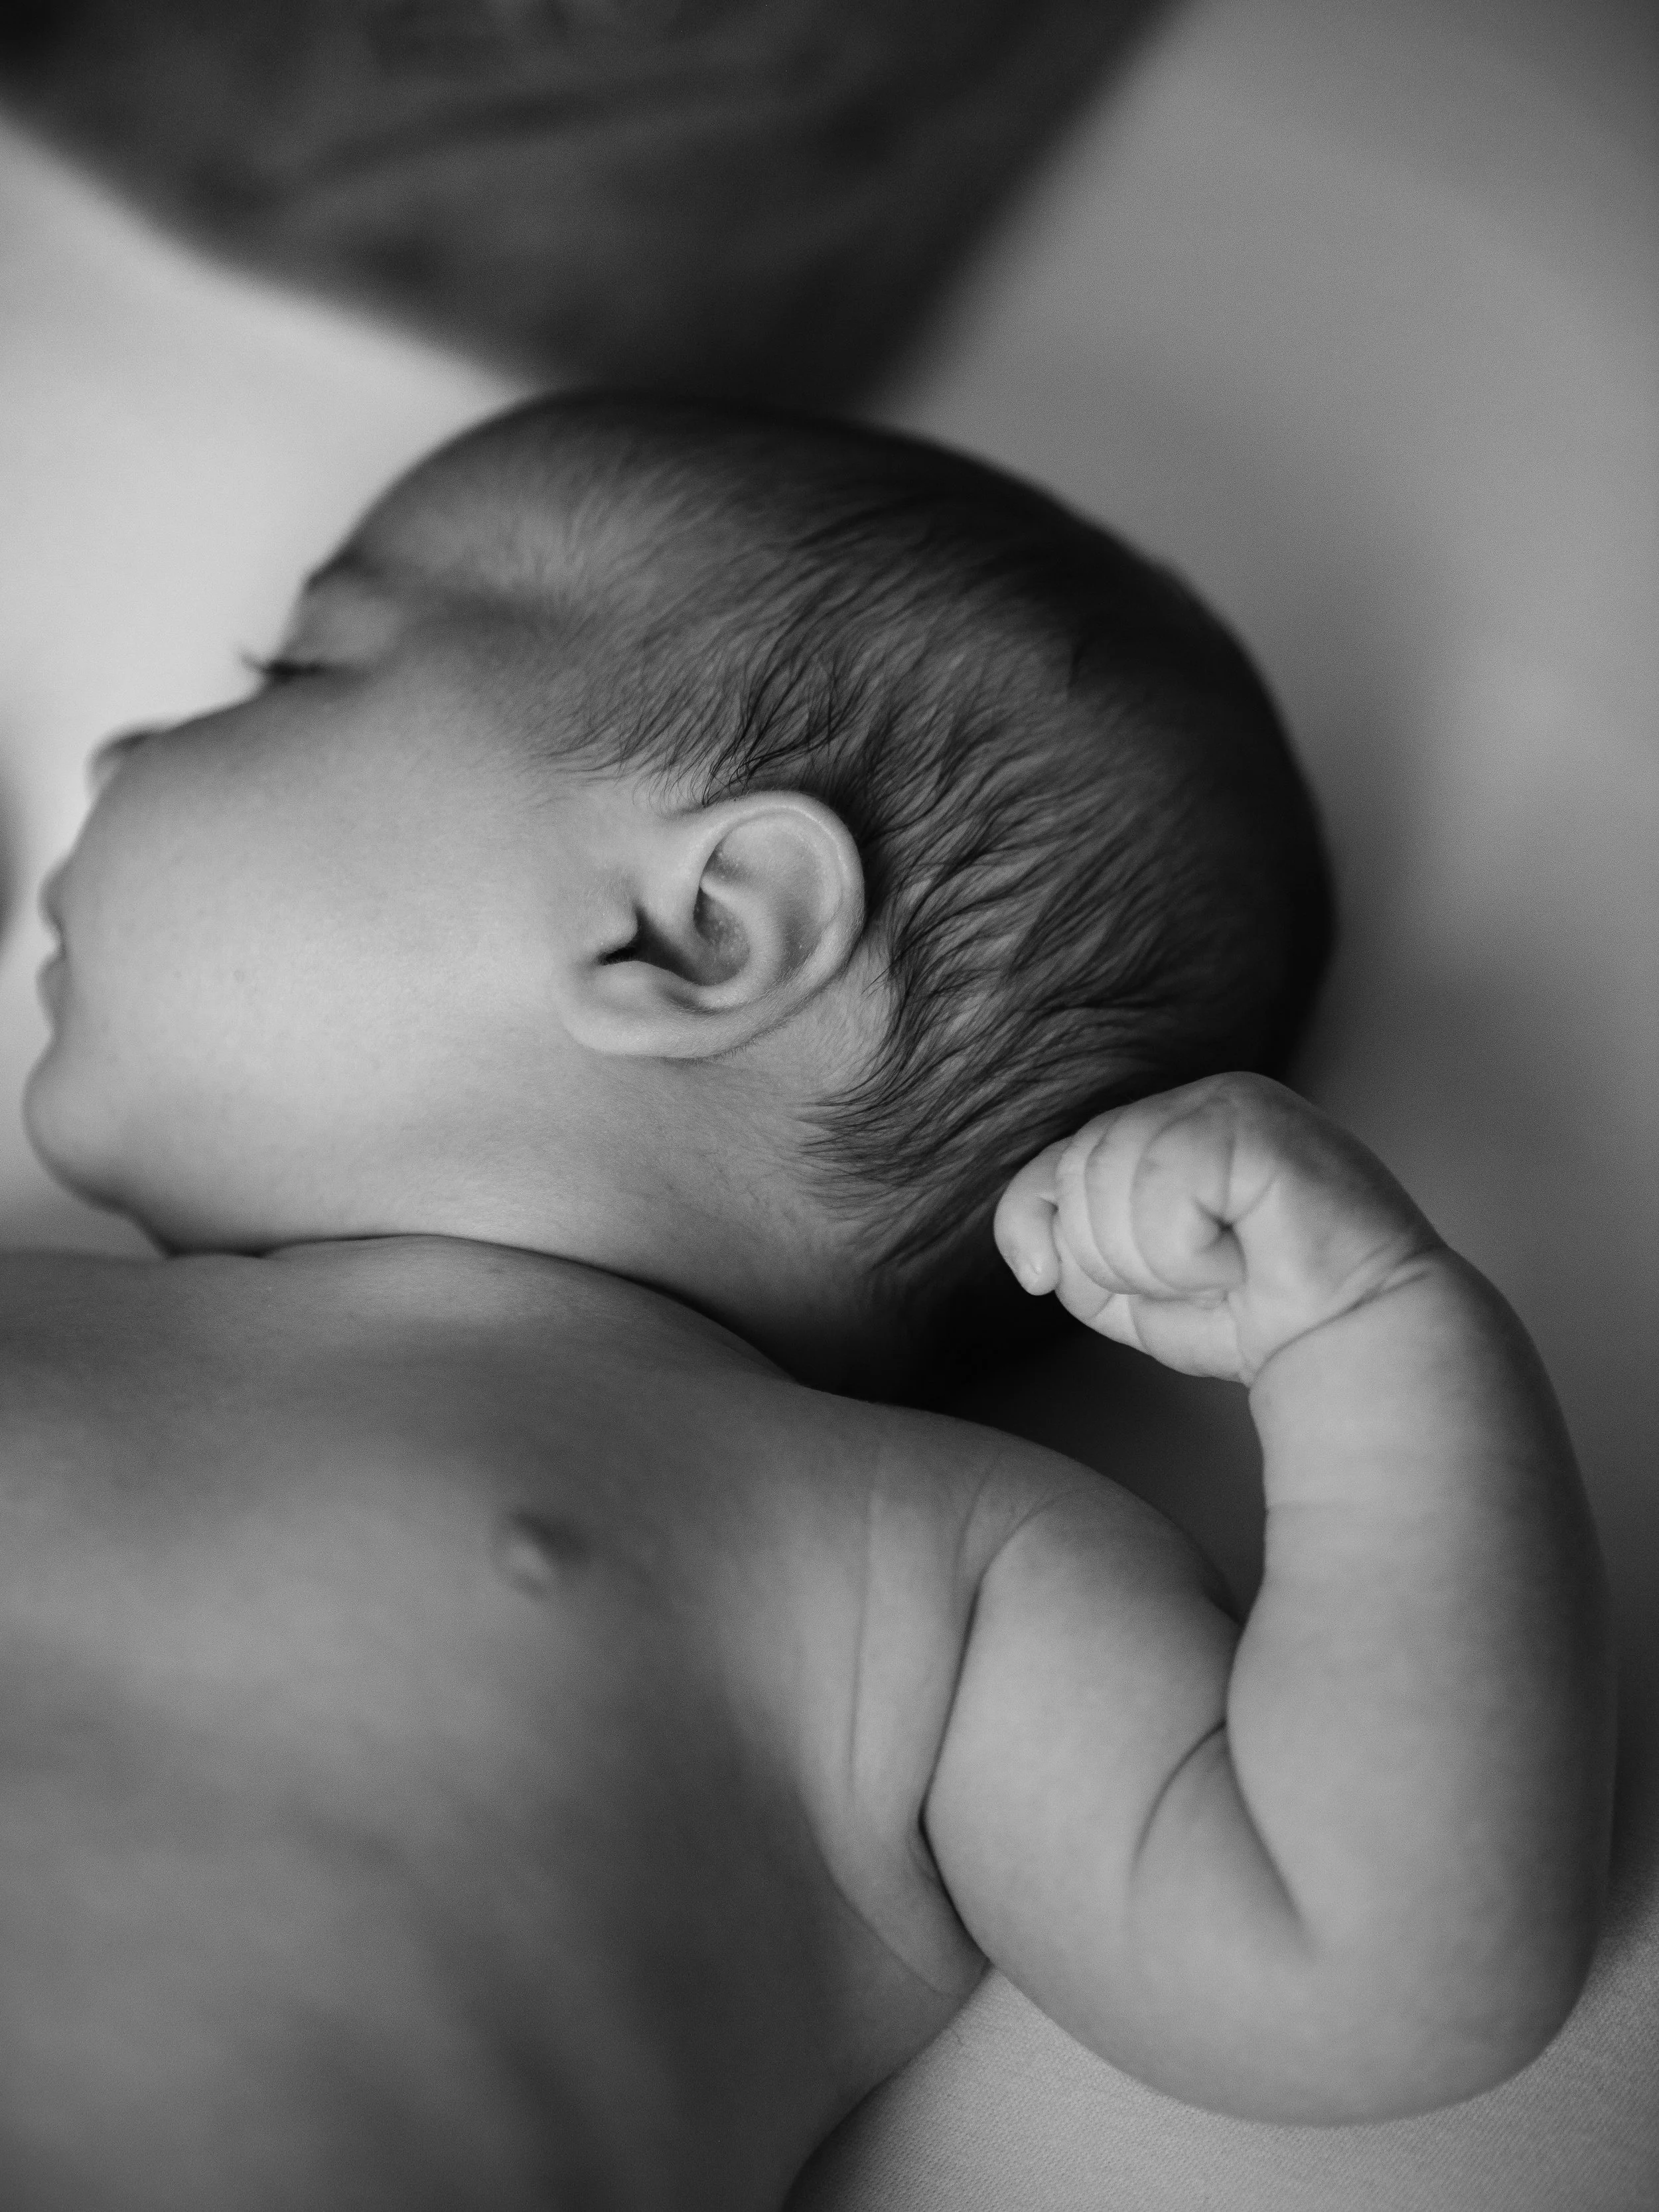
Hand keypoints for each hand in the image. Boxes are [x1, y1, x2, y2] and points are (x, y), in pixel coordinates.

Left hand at [994, 1074, 1438, 1382]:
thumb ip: (1062, 1244)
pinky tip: (1243, 1255)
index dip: (1049, 1234)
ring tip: (1224, 1266)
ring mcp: (1226, 1101)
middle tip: (1198, 1277)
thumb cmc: (1245, 1312)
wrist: (1346, 1344)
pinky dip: (1189, 1252)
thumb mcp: (1119, 1284)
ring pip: (1111, 1182)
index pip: (1053, 1166)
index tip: (1083, 1285)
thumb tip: (1031, 1254)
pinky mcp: (1254, 1122)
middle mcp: (1191, 1099)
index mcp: (1160, 1124)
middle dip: (1117, 1258)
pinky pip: (1162, 1190)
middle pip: (1077, 1174)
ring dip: (1157, 1261)